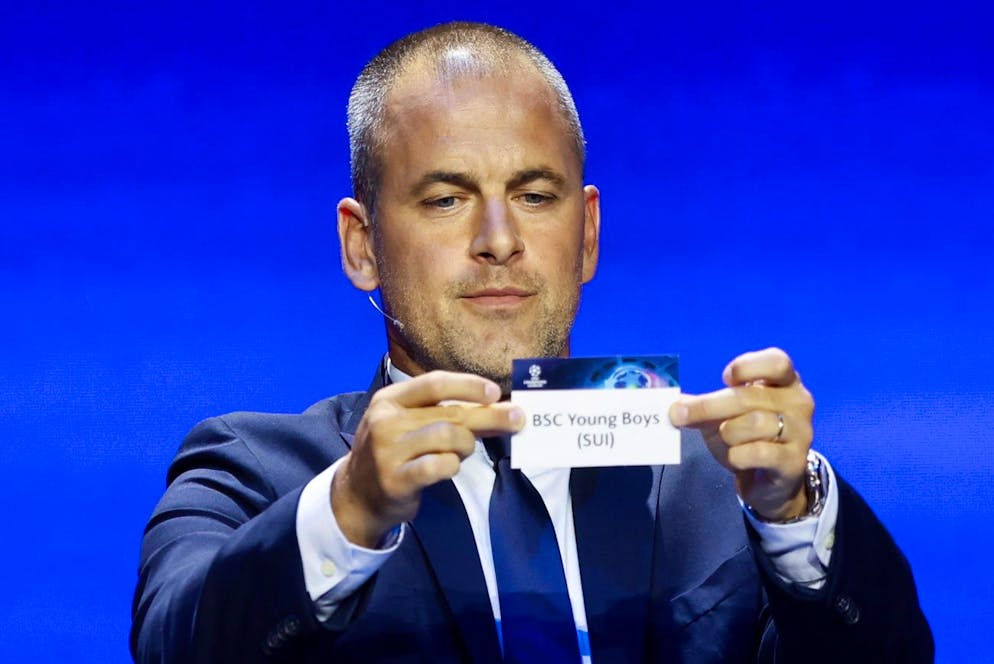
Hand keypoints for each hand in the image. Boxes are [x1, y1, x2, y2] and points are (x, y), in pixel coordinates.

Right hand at [332, 371, 523, 546]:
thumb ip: (445, 413)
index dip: (468, 385)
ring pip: (448, 436)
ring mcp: (388, 451)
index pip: (434, 383)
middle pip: (449, 412)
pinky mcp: (396, 480)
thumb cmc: (393, 452)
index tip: (494, 392)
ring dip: (467, 444)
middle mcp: (386, 421)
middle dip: (488, 416)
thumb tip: (498, 407)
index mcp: (389, 399)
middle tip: (516, 420)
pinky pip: (439, 466)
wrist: (357, 495)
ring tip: (463, 452)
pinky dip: (453, 465)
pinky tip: (450, 468)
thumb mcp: (408, 424)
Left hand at [669, 348, 814, 520]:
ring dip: (728, 433)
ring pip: (755, 423)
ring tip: (726, 440)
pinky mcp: (794, 462)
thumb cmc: (748, 438)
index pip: (777, 361)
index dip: (747, 366)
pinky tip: (736, 458)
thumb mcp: (724, 416)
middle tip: (679, 414)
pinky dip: (737, 455)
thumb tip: (672, 403)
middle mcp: (799, 403)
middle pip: (749, 396)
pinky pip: (758, 452)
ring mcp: (801, 433)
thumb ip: (703, 405)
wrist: (770, 482)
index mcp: (786, 383)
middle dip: (708, 406)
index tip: (726, 379)